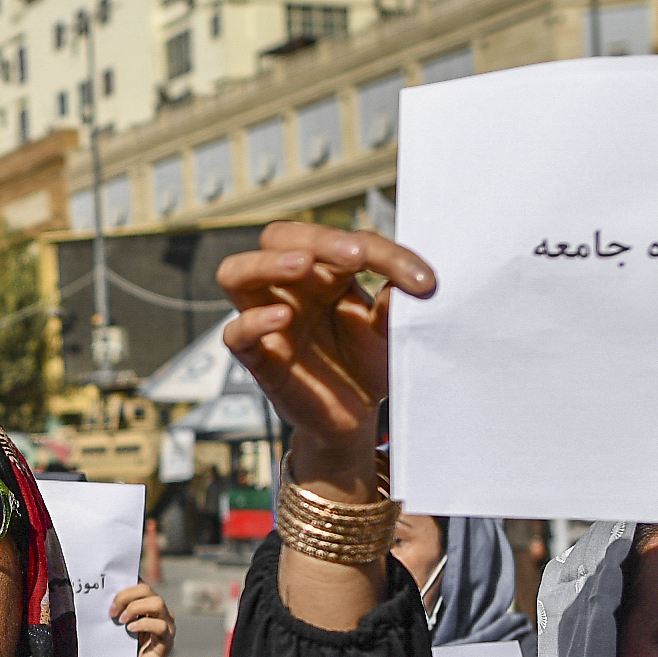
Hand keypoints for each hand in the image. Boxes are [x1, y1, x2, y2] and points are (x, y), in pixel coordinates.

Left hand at [110, 581, 174, 656]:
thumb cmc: (127, 651)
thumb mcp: (120, 627)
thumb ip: (117, 612)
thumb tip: (101, 598)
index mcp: (149, 606)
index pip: (140, 584)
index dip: (125, 585)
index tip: (108, 595)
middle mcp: (161, 612)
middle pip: (147, 590)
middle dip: (126, 596)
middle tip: (112, 612)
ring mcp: (167, 625)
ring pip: (157, 603)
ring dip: (135, 608)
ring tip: (122, 620)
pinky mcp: (167, 641)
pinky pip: (161, 625)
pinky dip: (143, 624)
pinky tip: (130, 630)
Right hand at [217, 222, 434, 494]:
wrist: (357, 418)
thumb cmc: (367, 365)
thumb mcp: (390, 331)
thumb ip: (395, 305)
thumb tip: (410, 284)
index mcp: (325, 272)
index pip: (344, 243)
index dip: (385, 255)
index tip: (423, 282)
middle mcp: (292, 289)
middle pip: (277, 237)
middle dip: (314, 239)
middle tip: (355, 256)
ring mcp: (269, 321)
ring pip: (235, 273)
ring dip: (266, 263)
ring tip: (300, 265)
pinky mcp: (259, 358)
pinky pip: (235, 334)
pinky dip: (251, 321)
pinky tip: (282, 319)